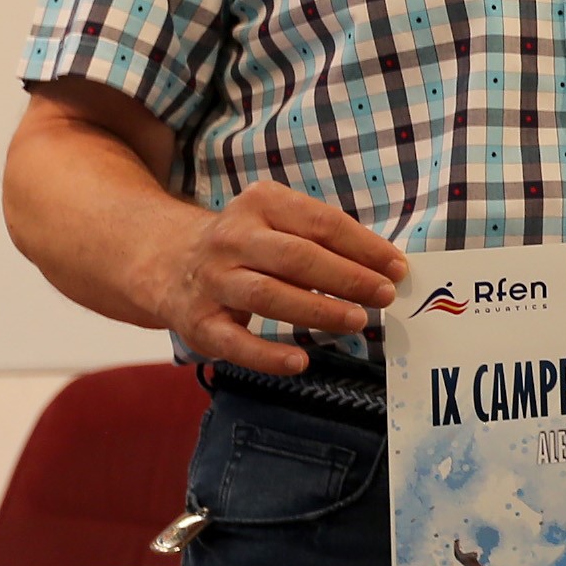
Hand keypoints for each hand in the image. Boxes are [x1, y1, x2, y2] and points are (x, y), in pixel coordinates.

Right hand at [142, 181, 406, 375]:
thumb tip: (385, 268)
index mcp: (261, 203)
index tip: (398, 268)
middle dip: (348, 278)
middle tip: (384, 296)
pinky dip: (268, 355)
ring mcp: (212, 279)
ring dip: (318, 310)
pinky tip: (300, 362)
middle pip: (298, 258)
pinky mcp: (197, 320)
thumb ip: (326, 239)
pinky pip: (235, 342)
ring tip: (357, 321)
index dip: (365, 247)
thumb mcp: (280, 222)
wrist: (166, 262)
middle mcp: (232, 237)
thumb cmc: (249, 244)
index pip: (322, 222)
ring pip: (268, 295)